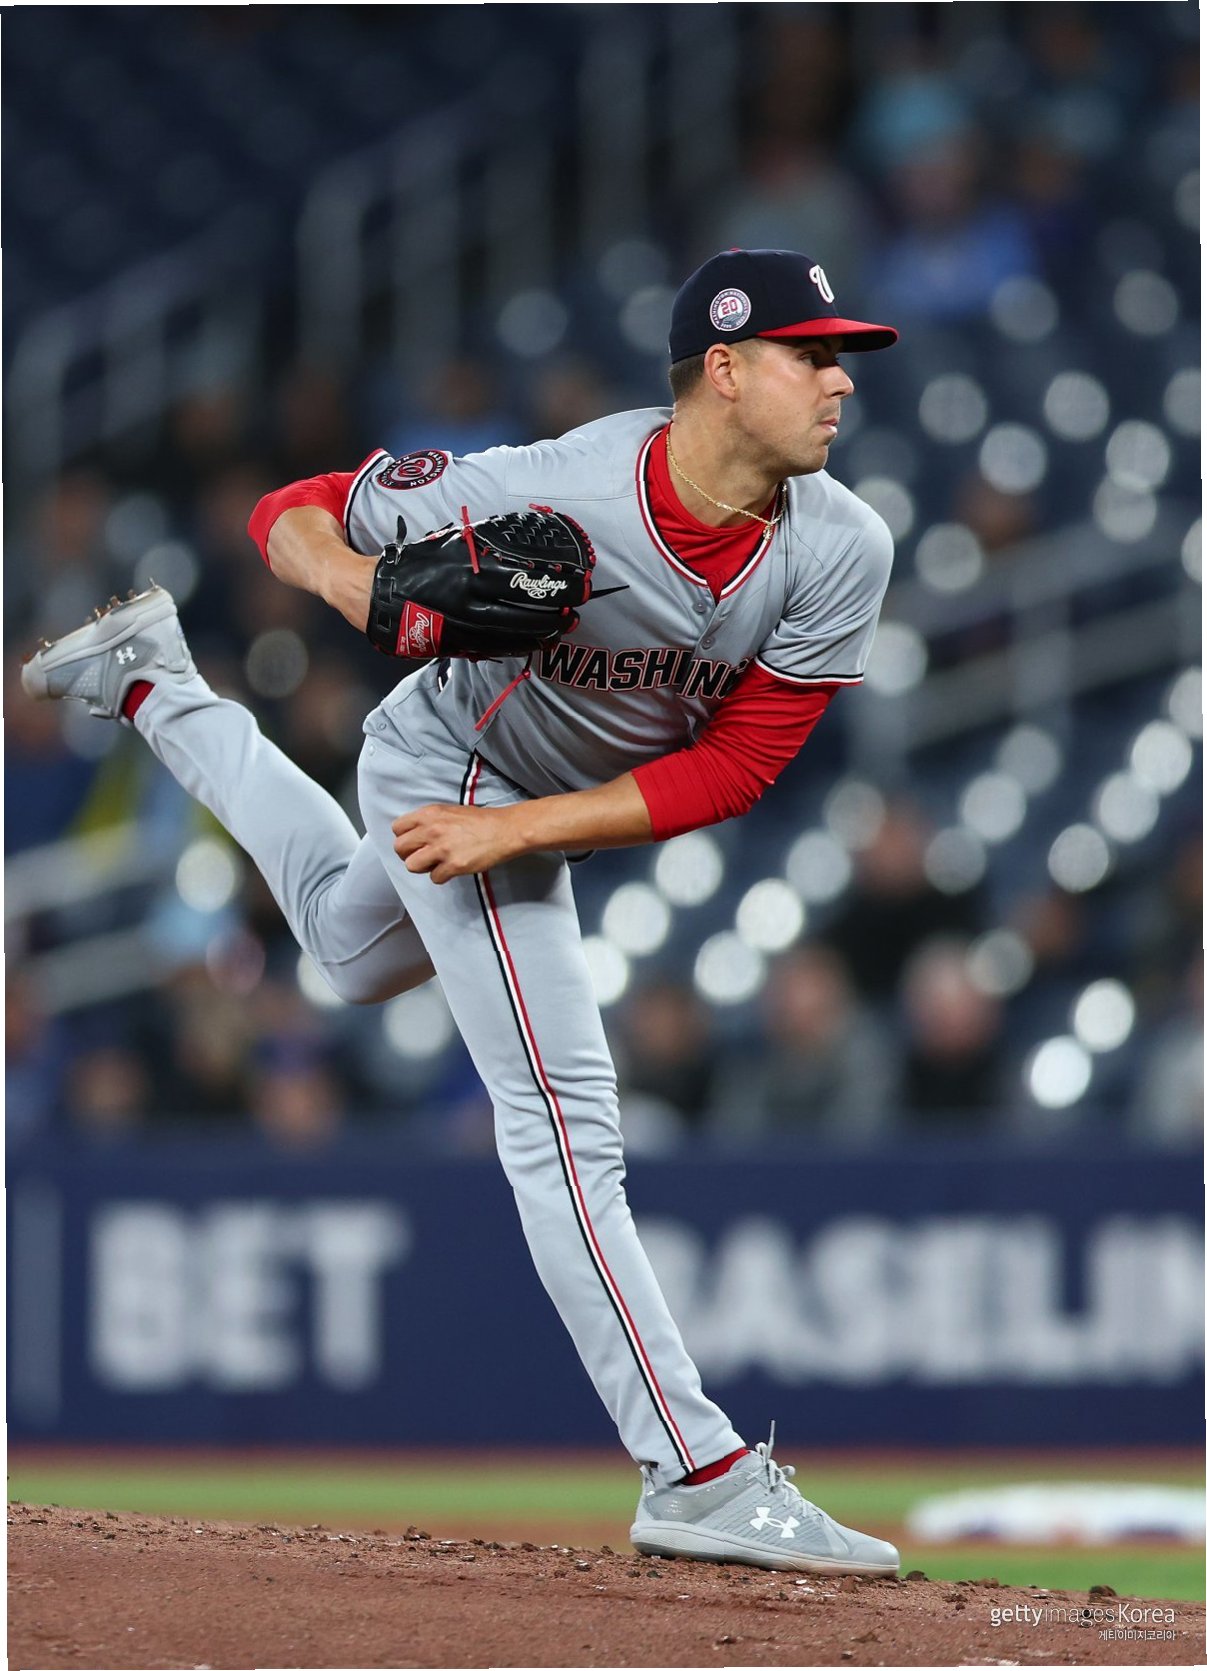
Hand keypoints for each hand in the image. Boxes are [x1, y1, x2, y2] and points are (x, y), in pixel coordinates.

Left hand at [392, 802, 519, 883]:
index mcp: (429, 814)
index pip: (397, 828)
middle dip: (409, 854)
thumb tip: (416, 834)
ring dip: (423, 867)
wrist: (504, 830)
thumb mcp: (449, 811)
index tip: (414, 842)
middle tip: (422, 856)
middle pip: (400, 848)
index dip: (405, 837)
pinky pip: (434, 878)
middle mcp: (431, 830)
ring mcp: (441, 848)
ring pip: (412, 865)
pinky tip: (452, 869)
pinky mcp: (453, 865)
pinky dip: (442, 876)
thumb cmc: (479, 820)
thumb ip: (430, 821)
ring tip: (437, 863)